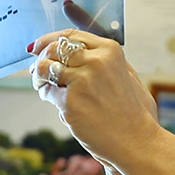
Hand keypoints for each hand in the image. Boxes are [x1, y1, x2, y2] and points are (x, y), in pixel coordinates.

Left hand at [29, 28, 158, 166]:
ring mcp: (82, 82)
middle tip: (40, 69)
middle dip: (41, 57)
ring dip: (39, 75)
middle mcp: (96, 62)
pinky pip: (46, 91)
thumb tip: (66, 44)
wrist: (135, 140)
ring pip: (44, 68)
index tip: (39, 46)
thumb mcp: (124, 74)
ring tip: (44, 83)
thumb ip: (100, 57)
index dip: (50, 39)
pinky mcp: (70, 103)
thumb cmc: (129, 109)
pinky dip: (47, 94)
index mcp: (109, 51)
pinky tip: (58, 102)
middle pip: (54, 48)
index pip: (70, 35)